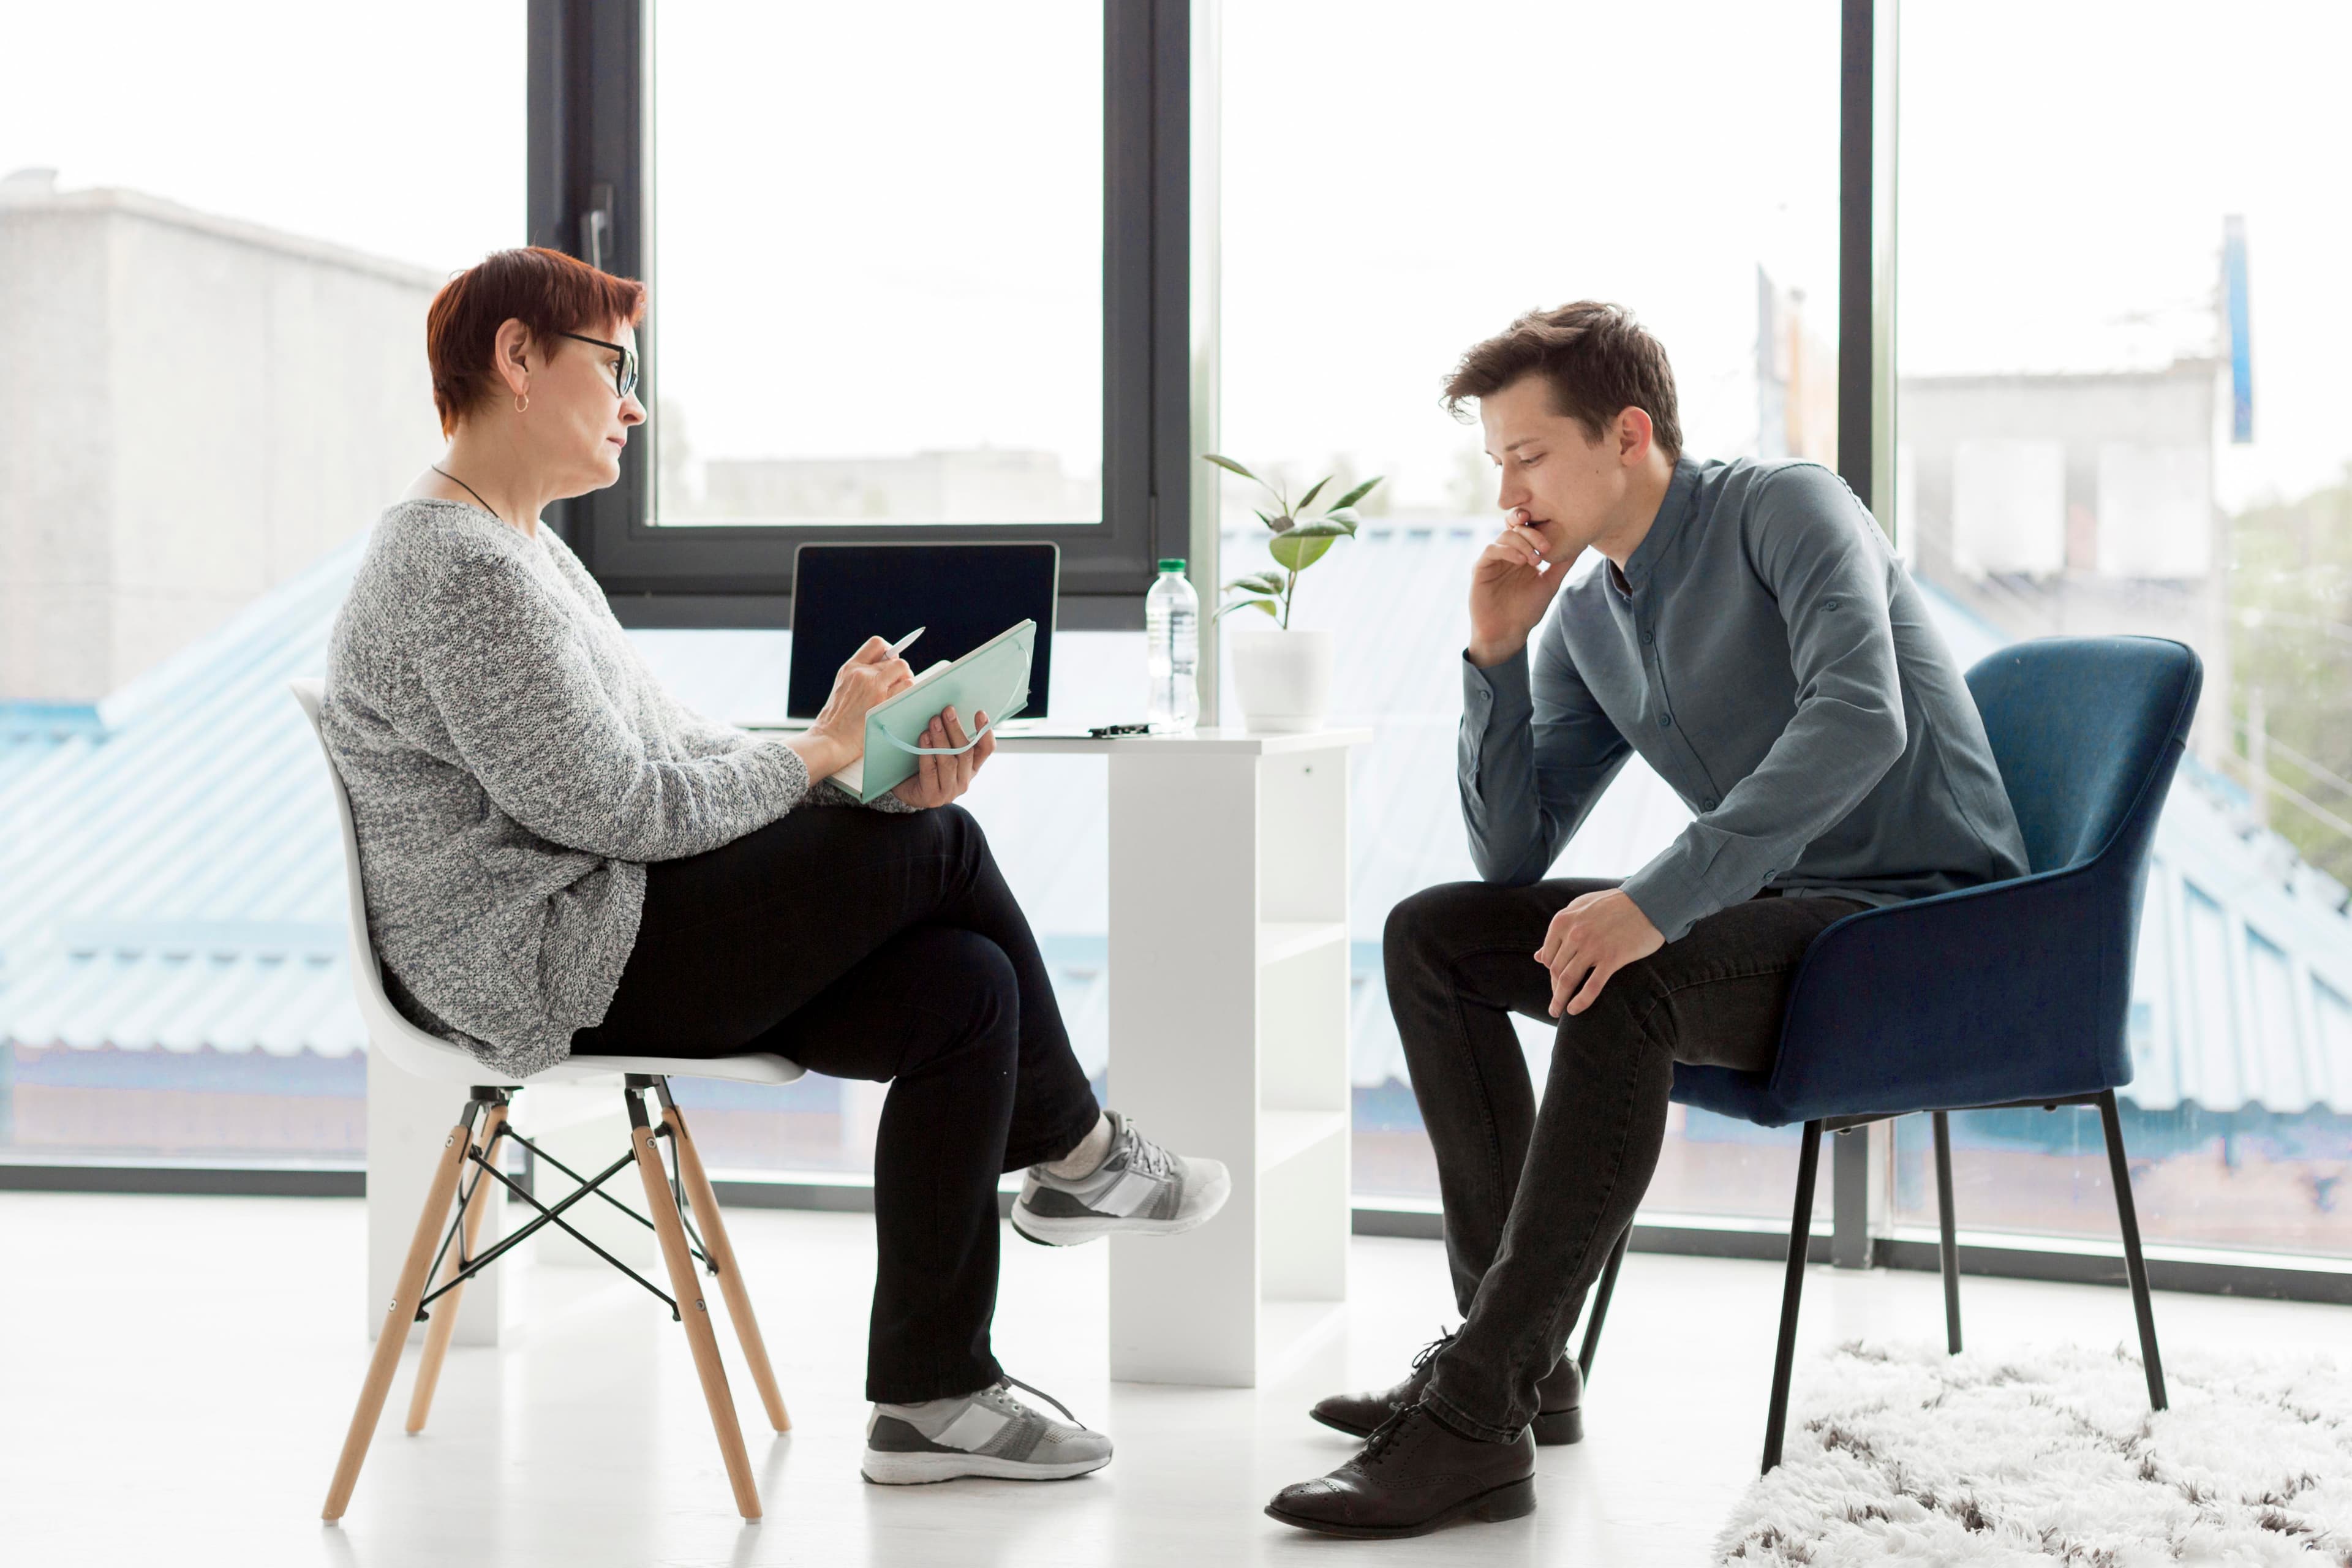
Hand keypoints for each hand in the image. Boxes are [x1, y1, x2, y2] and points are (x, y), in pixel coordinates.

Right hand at [789, 635, 912, 778]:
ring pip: (904, 669)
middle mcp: (862, 672)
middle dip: (899, 672)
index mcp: (850, 667)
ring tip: (898, 694)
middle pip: (896, 659)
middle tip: (896, 685)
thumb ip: (860, 677)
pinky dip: (908, 692)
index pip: (877, 644)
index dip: (890, 651)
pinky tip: (899, 702)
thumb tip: (884, 670)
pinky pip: (908, 686)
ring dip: (906, 681)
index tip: (891, 662)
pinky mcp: (883, 701)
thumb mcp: (842, 688)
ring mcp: (873, 685)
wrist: (829, 739)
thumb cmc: (836, 720)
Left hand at [890, 706, 995, 808]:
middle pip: (965, 753)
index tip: (980, 713)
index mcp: (972, 768)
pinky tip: (924, 738)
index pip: (986, 750)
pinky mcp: (932, 795)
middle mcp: (964, 780)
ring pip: (949, 761)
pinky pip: (930, 771)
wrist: (906, 793)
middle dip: (956, 729)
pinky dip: (927, 753)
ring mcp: (949, 790)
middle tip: (947, 711)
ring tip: (934, 721)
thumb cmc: (926, 767)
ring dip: (941, 739)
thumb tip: (948, 710)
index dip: (985, 732)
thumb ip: (950, 738)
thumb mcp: (942, 752)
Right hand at [1468, 508, 1574, 666]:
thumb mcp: (1550, 584)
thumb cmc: (1527, 610)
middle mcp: (1508, 553)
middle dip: (1532, 533)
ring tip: (1534, 560)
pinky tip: (1520, 561)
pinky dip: (1506, 551)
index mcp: (1523, 554)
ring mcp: (1493, 560)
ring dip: (1522, 543)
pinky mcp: (1480, 568)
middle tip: (1546, 547)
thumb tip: (1582, 544)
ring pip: (1504, 536)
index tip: (1553, 536)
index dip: (1538, 526)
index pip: (1529, 530)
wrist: (1507, 632)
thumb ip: (1562, 564)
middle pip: (1517, 528)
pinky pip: (1491, 550)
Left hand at [1535, 888, 1663, 1017]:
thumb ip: (1559, 930)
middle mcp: (1574, 934)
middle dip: (1555, 989)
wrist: (1648, 902)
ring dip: (1559, 1000)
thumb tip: (1537, 956)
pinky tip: (1574, 1010)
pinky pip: (1592, 986)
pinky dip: (1580, 1001)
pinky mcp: (1612, 958)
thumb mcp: (1580, 908)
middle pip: (1556, 970)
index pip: (1547, 956)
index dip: (1550, 972)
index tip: (1556, 982)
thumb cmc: (1614, 904)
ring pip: (1568, 980)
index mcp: (1563, 921)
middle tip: (1557, 1002)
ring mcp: (1592, 947)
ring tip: (1557, 1012)